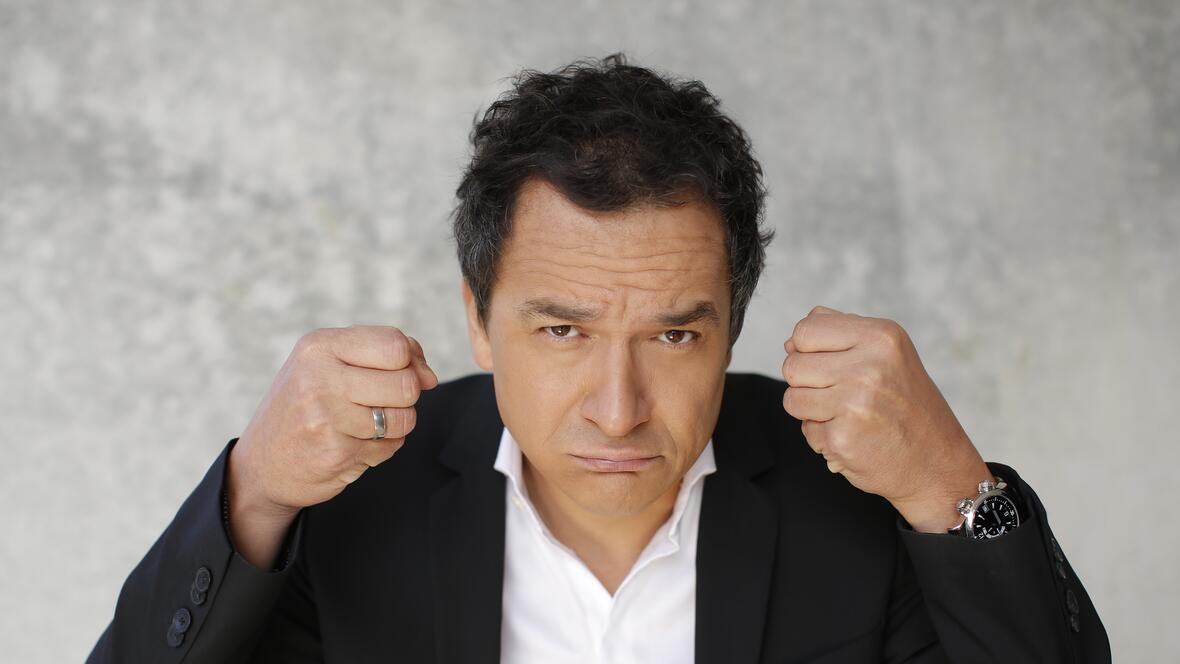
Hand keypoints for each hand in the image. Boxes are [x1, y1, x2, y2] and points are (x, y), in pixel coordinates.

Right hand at [226, 325, 437, 566]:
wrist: (261, 464)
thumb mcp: (330, 363)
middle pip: (406, 383)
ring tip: (365, 425)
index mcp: (320, 346)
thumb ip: (383, 356)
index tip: (401, 374)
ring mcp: (327, 417)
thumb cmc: (305, 405)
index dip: (410, 362)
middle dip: (404, 397)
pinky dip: (381, 449)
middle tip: (379, 404)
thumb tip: (429, 376)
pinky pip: (390, 447)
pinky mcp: (337, 453)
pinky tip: (352, 445)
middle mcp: (320, 377)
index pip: (395, 344)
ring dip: (395, 425)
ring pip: (404, 418)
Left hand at [780, 306, 991, 532]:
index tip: (827, 365)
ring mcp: (855, 403)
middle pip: (792, 366)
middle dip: (806, 383)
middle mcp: (869, 367)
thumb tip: (790, 343)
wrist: (937, 464)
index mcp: (880, 337)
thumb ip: (839, 335)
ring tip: (846, 416)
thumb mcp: (887, 354)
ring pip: (792, 398)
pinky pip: (806, 429)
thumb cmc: (907, 406)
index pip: (805, 330)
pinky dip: (823, 437)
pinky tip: (854, 437)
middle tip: (841, 396)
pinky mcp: (843, 438)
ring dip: (811, 411)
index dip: (805, 350)